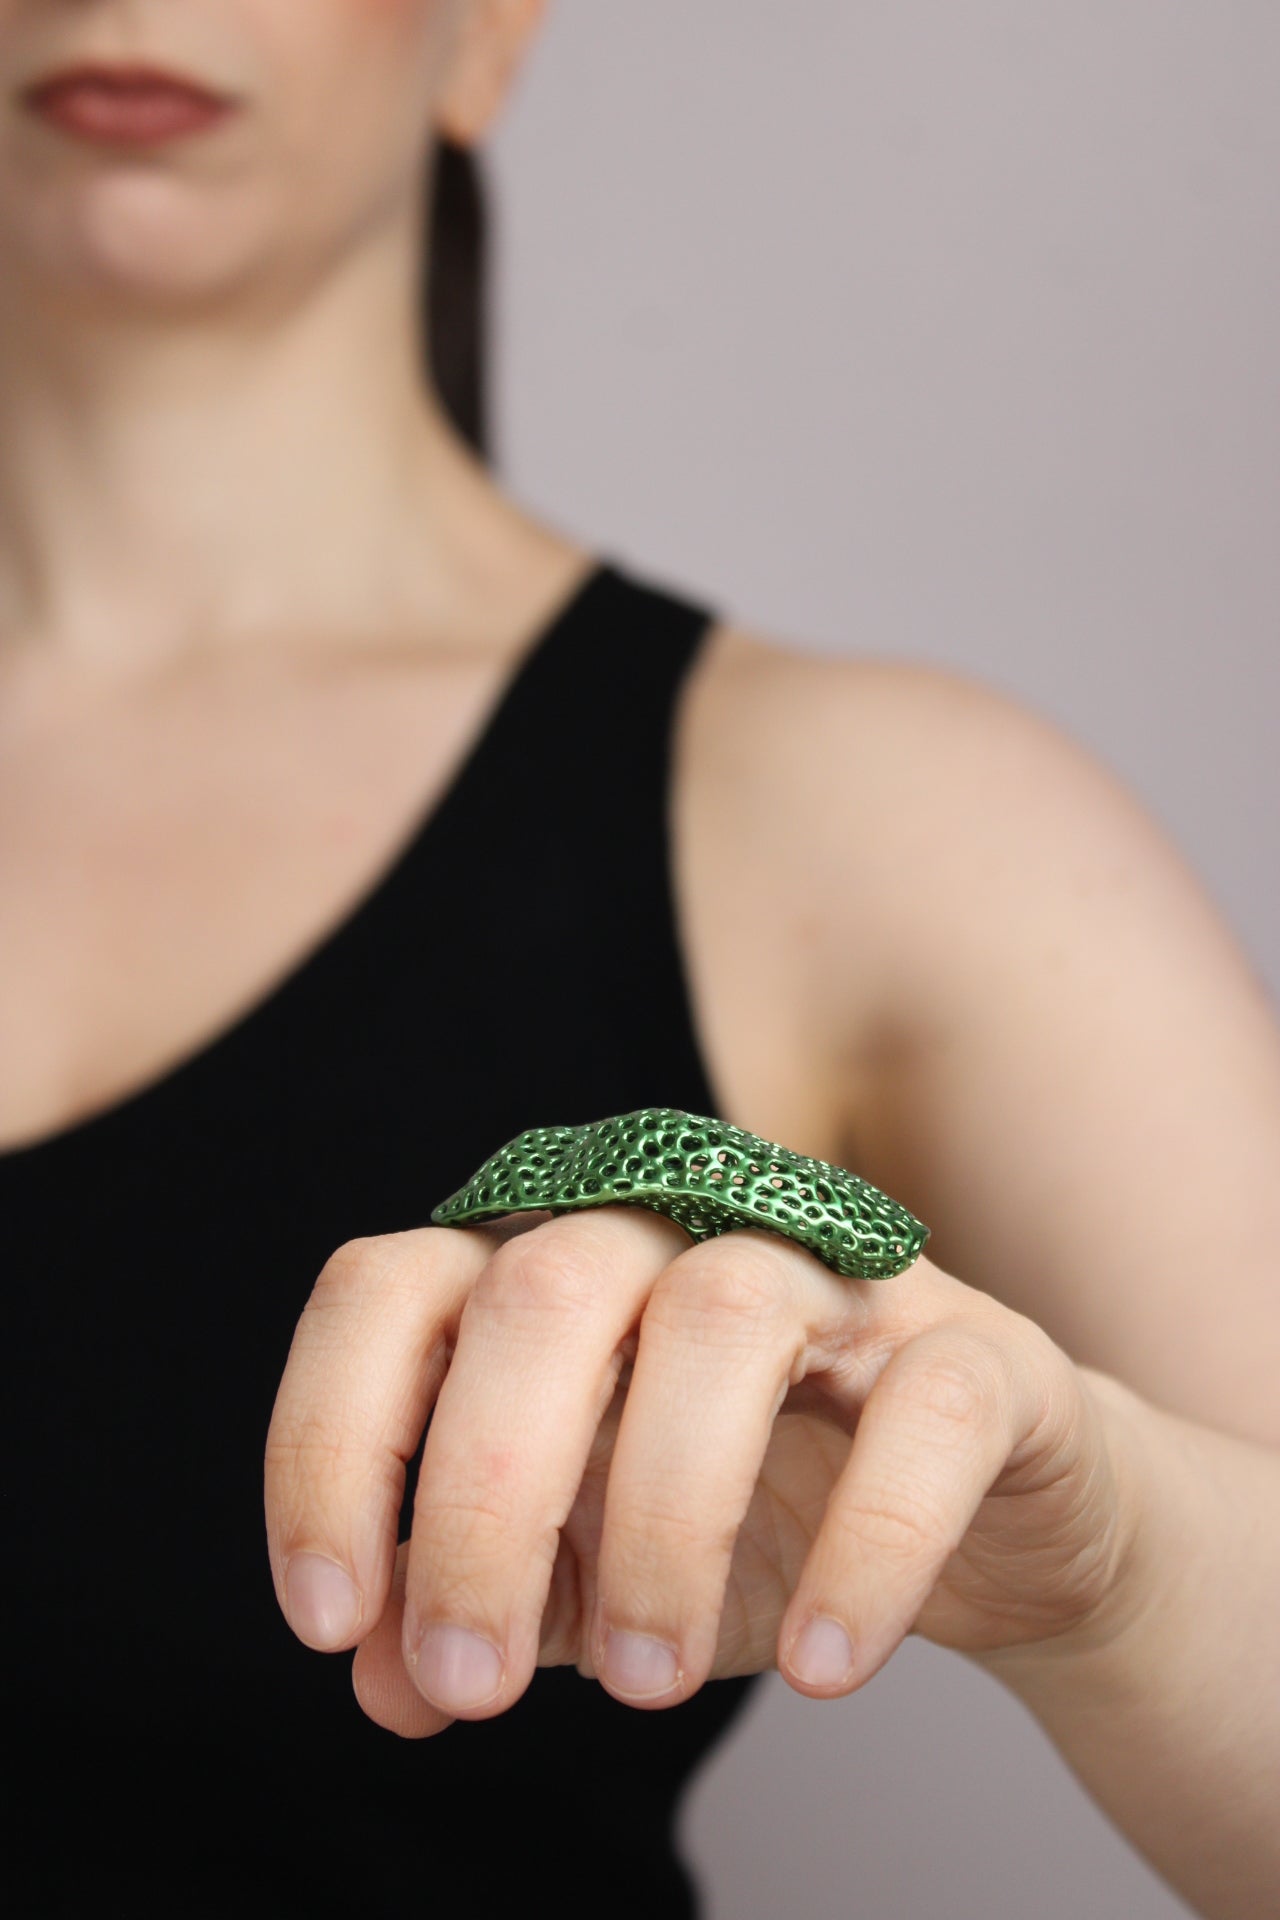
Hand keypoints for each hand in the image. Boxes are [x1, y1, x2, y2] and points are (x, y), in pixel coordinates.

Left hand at [264, 1205, 1140, 1737]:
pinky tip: (826, 1664)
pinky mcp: (976, 1351)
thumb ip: (483, 1607)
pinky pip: (926, 1412)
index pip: (392, 1291)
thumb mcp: (588, 1578)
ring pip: (718, 1317)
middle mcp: (685, 1238)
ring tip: (644, 1682)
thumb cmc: (766, 1525)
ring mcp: (837, 1279)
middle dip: (483, 1498)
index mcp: (559, 1273)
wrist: (990, 1527)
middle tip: (476, 1682)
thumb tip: (379, 1677)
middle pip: (541, 1291)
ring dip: (659, 1519)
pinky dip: (870, 1544)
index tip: (331, 1622)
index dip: (330, 1441)